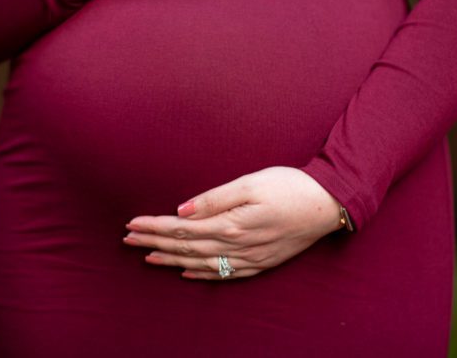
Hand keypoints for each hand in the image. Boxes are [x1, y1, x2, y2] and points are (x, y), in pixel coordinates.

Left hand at [122, 166, 343, 280]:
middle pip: (186, 246)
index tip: (132, 224)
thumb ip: (215, 198)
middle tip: (128, 239)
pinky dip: (201, 273)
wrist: (328, 205)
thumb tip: (182, 209)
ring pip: (201, 262)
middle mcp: (237, 246)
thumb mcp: (251, 183)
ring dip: (172, 259)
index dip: (155, 227)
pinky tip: (186, 272)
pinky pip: (223, 273)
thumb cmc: (290, 186)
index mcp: (231, 224)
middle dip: (155, 242)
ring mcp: (249, 258)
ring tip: (148, 256)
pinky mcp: (260, 262)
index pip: (182, 228)